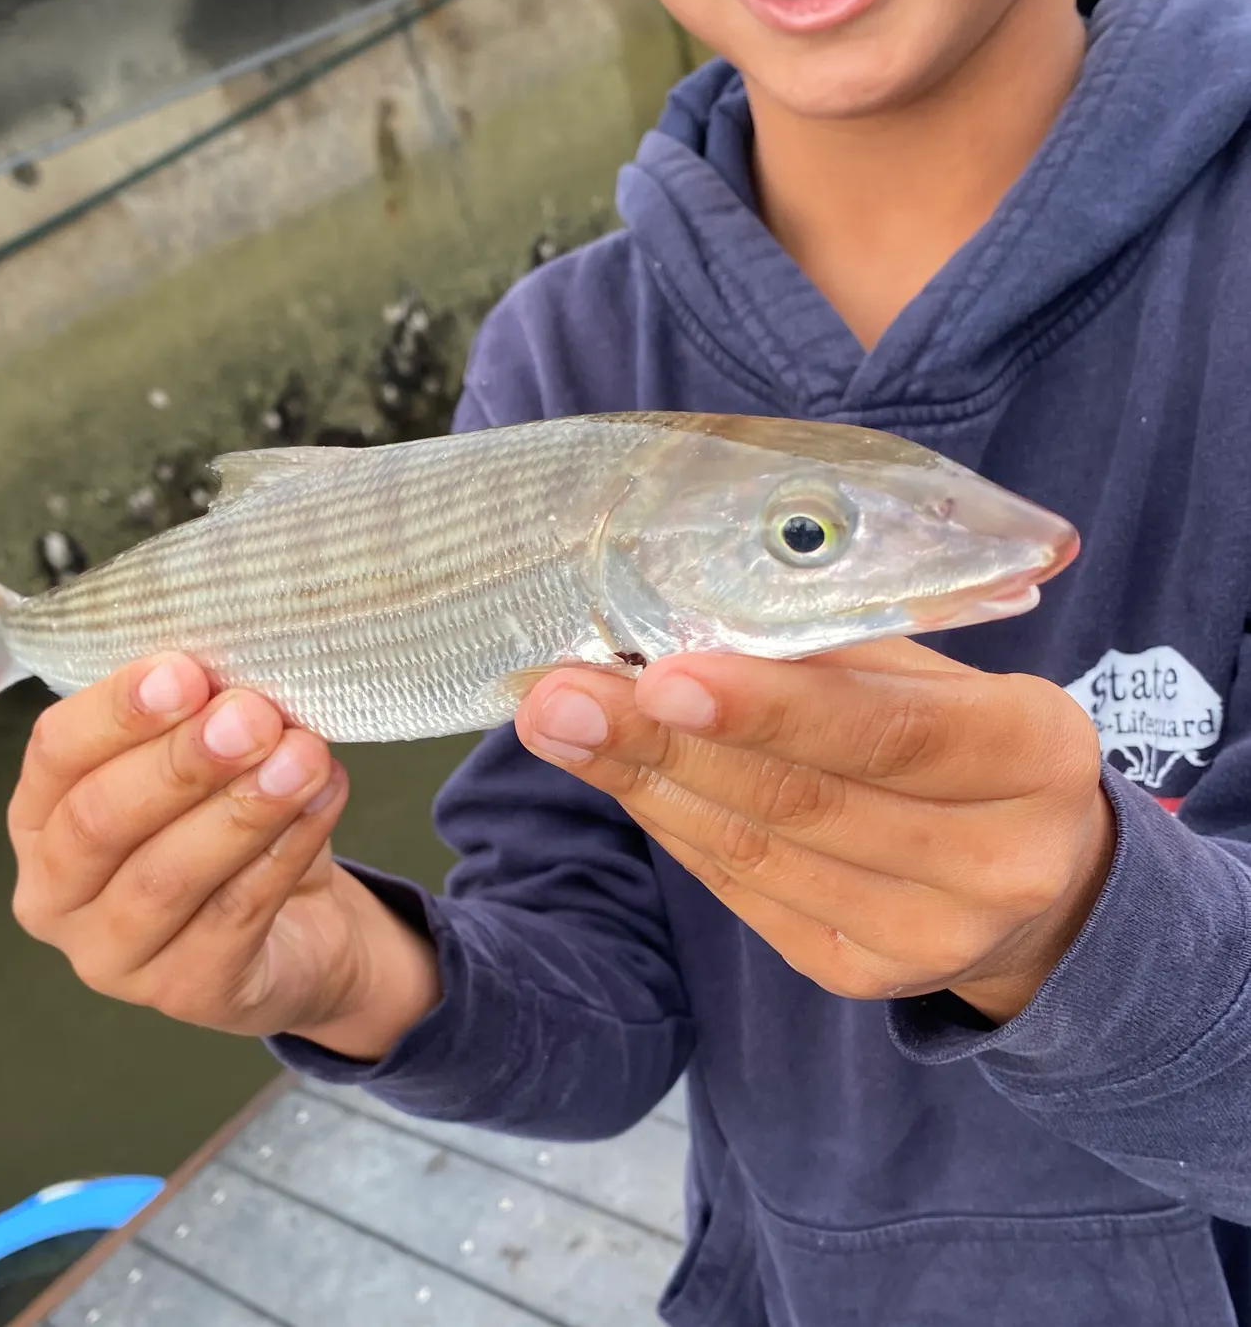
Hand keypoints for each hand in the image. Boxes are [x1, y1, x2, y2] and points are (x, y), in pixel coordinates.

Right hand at [7, 653, 439, 1056]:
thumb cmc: (230, 823)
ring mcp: (111, 956)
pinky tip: (321, 800)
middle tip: (252, 716)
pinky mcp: (186, 994)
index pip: (54, 754)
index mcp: (42, 816)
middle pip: (100, 820)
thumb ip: (200, 716)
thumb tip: (234, 676)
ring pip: (165, 876)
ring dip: (240, 809)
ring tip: (303, 757)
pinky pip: (233, 916)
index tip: (186, 672)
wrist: (301, 923)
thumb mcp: (205, 758)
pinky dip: (283, 851)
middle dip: (180, 761)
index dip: (116, 711)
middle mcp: (54, 893)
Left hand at [514, 639, 1115, 1022]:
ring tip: (558, 722)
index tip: (664, 676)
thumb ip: (829, 655)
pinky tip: (621, 774)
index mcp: (1037, 755)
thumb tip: (675, 621)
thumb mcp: (931, 675)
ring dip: (644, 782)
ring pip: (756, 851)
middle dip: (666, 743)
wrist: (1032, 875)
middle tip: (562, 696)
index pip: (893, 731)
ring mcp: (929, 937)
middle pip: (804, 800)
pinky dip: (671, 823)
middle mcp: (1000, 863)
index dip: (774, 707)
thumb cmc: (962, 738)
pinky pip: (741, 889)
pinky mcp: (860, 974)